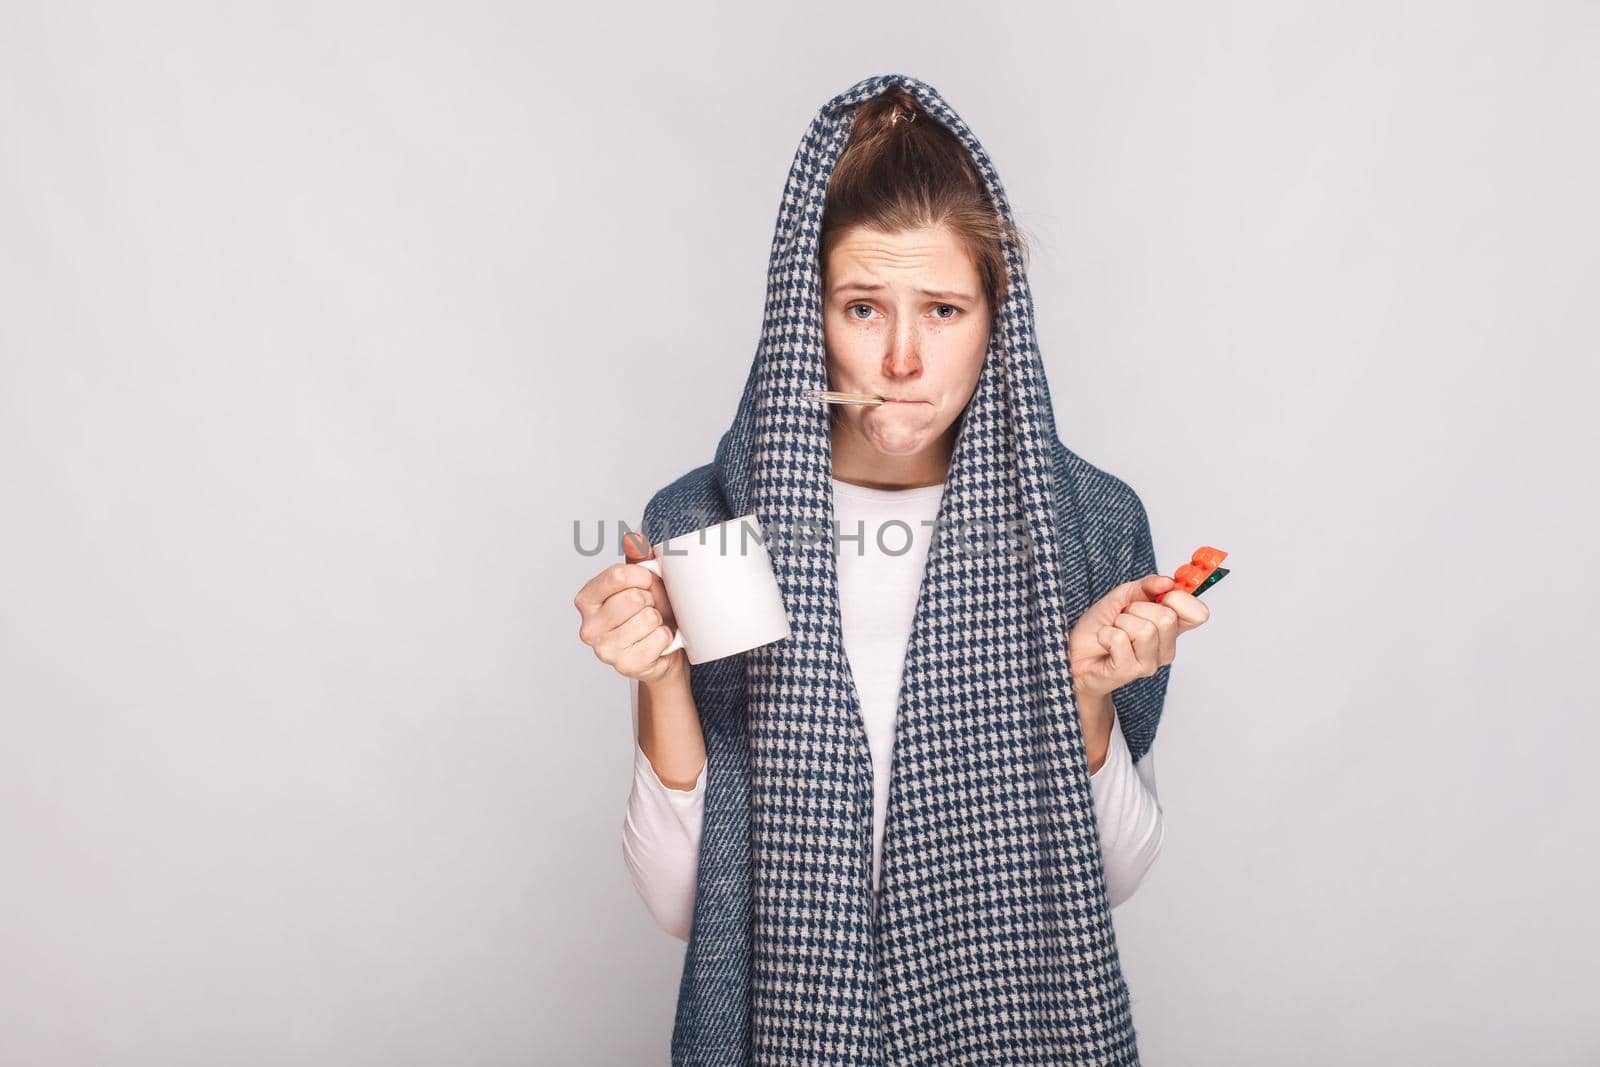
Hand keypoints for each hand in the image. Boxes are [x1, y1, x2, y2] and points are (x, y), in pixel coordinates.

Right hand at [573, 531, 684, 685]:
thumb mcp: (643, 580)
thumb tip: (633, 538)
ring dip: (659, 620)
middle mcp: (589, 627)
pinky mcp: (626, 666)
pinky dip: (665, 638)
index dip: (643, 576)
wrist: (664, 651)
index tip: (647, 583)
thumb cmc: (649, 611)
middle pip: (634, 598)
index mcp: (586, 600)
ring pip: (648, 618)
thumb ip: (638, 556)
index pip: (618, 575)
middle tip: (650, 609)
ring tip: (653, 626)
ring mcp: (605, 650)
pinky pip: (659, 638)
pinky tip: (657, 642)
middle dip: (651, 600)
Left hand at [1068, 574, 1209, 700]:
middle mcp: (1165, 649)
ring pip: (1145, 629)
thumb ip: (1146, 586)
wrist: (1075, 653)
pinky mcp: (1129, 672)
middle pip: (1167, 617)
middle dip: (1137, 609)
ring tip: (1113, 630)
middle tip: (1123, 617)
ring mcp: (1149, 664)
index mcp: (1170, 629)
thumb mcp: (1122, 597)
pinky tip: (1104, 642)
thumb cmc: (1099, 627)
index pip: (1198, 614)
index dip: (1181, 598)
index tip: (1163, 592)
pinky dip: (1106, 634)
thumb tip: (1168, 581)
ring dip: (1120, 622)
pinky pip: (1121, 639)